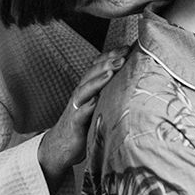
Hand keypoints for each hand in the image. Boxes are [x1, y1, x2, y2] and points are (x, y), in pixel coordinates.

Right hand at [38, 47, 128, 193]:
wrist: (61, 146)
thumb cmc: (84, 123)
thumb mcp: (98, 105)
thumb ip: (110, 92)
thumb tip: (133, 81)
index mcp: (88, 88)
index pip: (99, 66)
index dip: (111, 55)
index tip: (128, 47)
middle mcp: (81, 94)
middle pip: (92, 73)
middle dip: (108, 63)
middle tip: (123, 55)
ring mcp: (76, 107)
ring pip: (85, 90)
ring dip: (98, 80)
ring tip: (111, 73)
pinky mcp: (74, 123)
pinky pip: (79, 114)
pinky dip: (86, 107)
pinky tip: (95, 102)